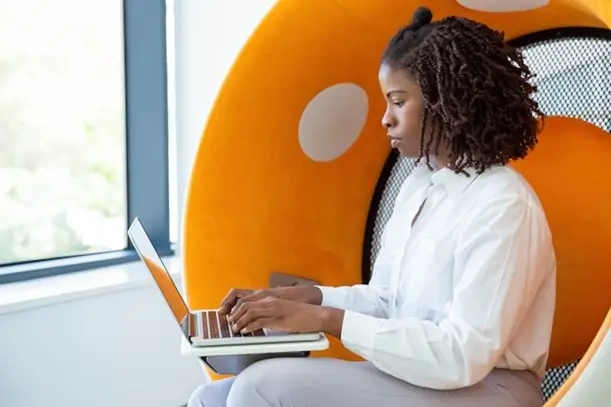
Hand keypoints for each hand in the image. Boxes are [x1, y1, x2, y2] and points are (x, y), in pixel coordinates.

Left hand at [228, 297, 343, 336]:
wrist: (317, 315)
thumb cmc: (302, 315)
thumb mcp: (282, 312)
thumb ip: (270, 315)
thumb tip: (258, 323)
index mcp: (270, 298)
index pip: (246, 300)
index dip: (235, 308)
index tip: (230, 316)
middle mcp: (270, 301)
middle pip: (244, 304)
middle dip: (234, 314)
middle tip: (230, 323)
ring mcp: (274, 309)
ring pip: (249, 311)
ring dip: (239, 321)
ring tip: (235, 329)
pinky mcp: (278, 319)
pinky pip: (259, 321)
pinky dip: (249, 326)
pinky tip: (245, 331)